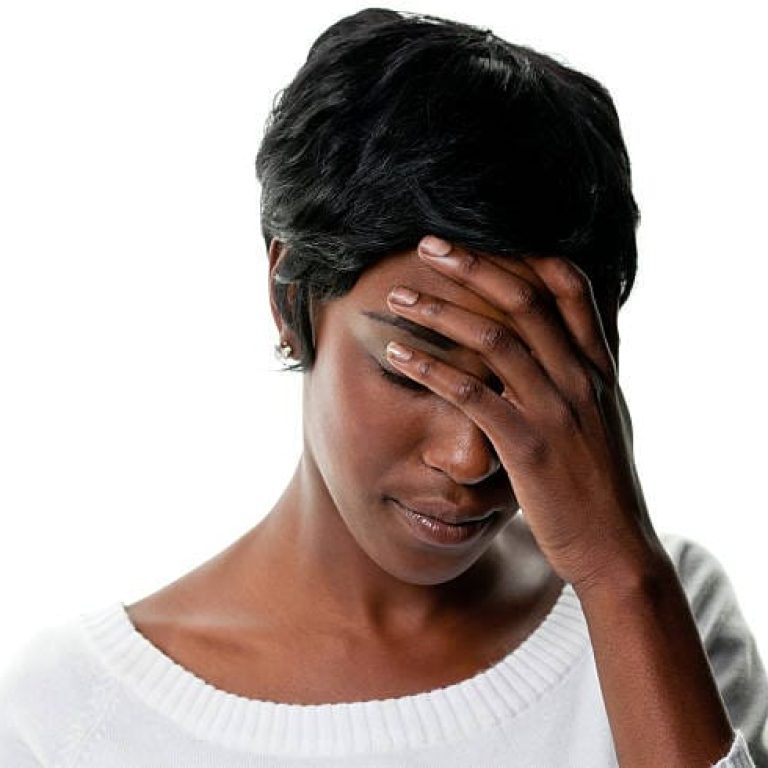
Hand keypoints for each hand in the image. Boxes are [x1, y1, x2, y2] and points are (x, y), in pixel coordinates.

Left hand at [385, 235, 663, 591]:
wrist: (614, 547)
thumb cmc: (600, 483)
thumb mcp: (604, 418)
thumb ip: (583, 375)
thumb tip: (561, 344)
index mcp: (599, 365)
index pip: (572, 285)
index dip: (524, 253)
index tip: (480, 239)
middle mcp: (580, 377)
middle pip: (523, 299)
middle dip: (470, 265)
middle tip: (426, 246)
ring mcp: (555, 409)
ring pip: (492, 339)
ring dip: (438, 312)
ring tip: (397, 298)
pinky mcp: (527, 446)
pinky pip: (471, 394)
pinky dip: (430, 369)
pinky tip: (396, 355)